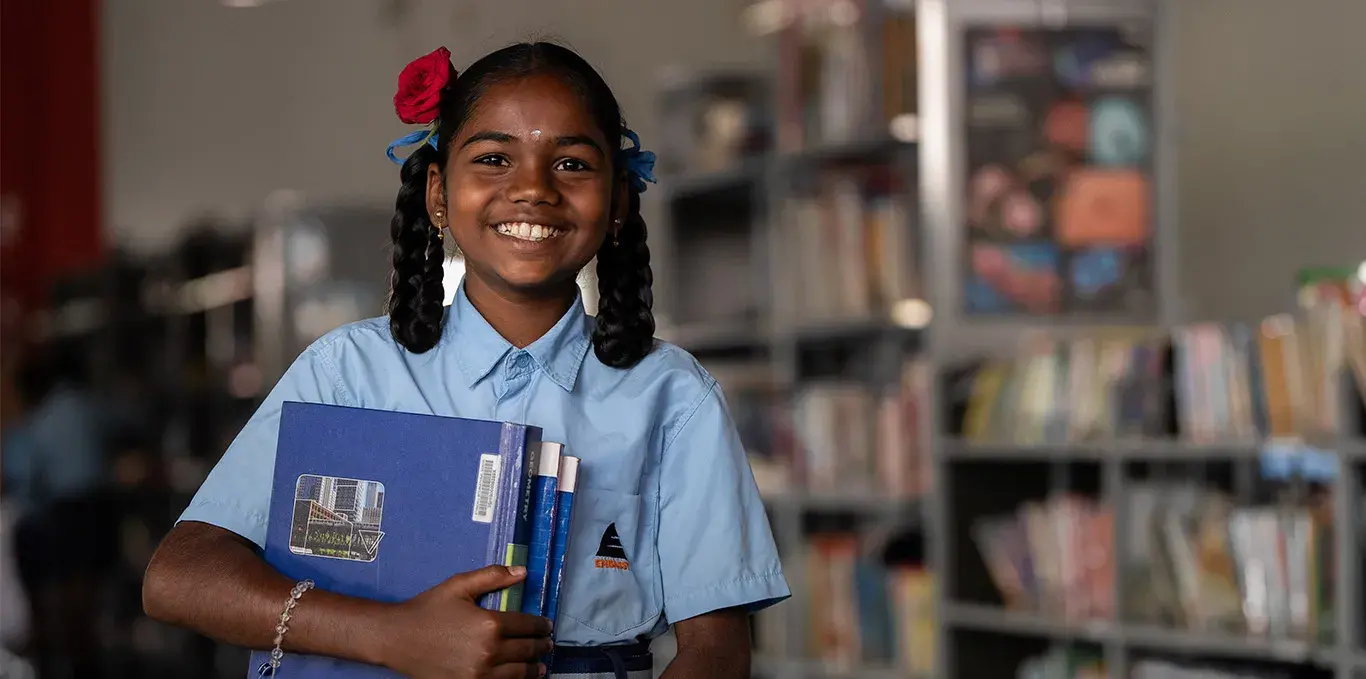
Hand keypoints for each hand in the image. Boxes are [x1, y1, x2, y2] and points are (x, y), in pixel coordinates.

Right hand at [379, 565, 552, 678]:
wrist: (397, 639)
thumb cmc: (427, 609)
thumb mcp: (459, 586)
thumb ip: (492, 576)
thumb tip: (522, 572)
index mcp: (490, 624)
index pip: (528, 626)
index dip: (541, 626)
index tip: (547, 626)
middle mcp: (489, 652)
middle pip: (527, 650)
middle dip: (541, 646)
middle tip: (547, 644)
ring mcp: (479, 674)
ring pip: (519, 673)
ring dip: (533, 668)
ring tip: (540, 665)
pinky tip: (519, 677)